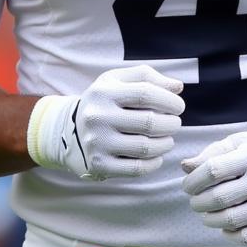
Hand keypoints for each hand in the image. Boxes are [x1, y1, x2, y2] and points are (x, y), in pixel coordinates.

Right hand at [27, 65, 184, 179]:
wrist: (68, 130)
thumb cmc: (104, 102)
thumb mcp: (117, 81)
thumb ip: (147, 77)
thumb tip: (178, 87)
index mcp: (104, 92)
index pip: (145, 93)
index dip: (169, 100)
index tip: (178, 106)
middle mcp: (98, 117)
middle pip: (149, 122)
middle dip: (171, 124)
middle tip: (175, 123)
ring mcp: (98, 143)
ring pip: (145, 147)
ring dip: (166, 143)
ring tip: (168, 139)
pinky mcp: (100, 165)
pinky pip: (137, 168)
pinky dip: (155, 163)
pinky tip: (157, 156)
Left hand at [181, 128, 246, 244]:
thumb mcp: (242, 143)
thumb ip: (213, 153)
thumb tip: (185, 167)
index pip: (213, 170)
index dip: (194, 180)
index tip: (188, 186)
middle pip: (219, 198)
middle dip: (198, 202)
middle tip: (195, 202)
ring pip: (230, 220)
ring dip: (210, 219)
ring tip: (207, 214)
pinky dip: (229, 234)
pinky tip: (225, 226)